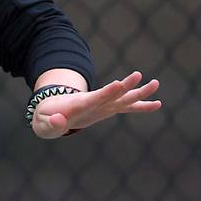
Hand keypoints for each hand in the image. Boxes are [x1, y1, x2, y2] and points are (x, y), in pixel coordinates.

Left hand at [32, 70, 161, 138]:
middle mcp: (93, 102)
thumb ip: (51, 124)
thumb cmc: (46, 119)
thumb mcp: (43, 125)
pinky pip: (126, 108)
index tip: (118, 84)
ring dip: (138, 92)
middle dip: (124, 87)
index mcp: (78, 105)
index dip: (105, 92)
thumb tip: (60, 121)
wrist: (50, 112)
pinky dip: (140, 106)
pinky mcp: (106, 109)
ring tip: (155, 83)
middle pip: (111, 94)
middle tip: (137, 75)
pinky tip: (157, 104)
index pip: (93, 98)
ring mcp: (101, 105)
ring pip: (122, 98)